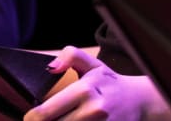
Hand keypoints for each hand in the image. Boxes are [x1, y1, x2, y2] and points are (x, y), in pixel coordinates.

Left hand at [23, 46, 170, 120]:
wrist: (141, 101)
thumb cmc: (110, 82)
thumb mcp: (92, 64)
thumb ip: (70, 56)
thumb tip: (51, 67)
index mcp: (85, 90)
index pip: (44, 114)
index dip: (31, 119)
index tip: (30, 118)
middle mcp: (93, 111)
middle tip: (40, 120)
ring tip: (58, 119)